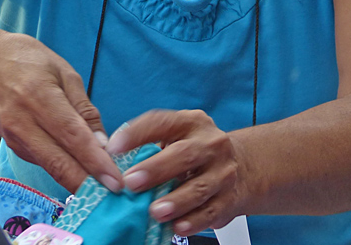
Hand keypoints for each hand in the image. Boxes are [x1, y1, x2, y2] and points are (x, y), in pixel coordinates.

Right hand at [0, 29, 122, 192]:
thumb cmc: (27, 61)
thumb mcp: (64, 72)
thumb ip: (84, 108)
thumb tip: (102, 143)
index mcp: (38, 96)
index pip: (72, 136)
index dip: (95, 161)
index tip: (115, 180)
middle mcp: (23, 122)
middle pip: (58, 162)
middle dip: (88, 183)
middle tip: (115, 194)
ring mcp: (15, 138)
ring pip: (51, 167)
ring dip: (78, 180)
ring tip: (105, 188)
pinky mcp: (13, 147)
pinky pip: (44, 162)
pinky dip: (64, 169)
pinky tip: (83, 171)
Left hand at [105, 109, 246, 237]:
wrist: (239, 167)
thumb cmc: (192, 153)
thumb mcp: (175, 139)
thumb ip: (148, 146)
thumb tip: (111, 162)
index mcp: (191, 122)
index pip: (162, 122)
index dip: (136, 134)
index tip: (113, 148)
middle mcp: (210, 143)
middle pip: (184, 154)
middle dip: (156, 169)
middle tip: (131, 183)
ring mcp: (223, 171)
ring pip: (199, 186)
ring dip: (175, 201)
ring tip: (154, 211)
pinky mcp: (229, 198)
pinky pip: (210, 211)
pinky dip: (193, 221)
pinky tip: (177, 227)